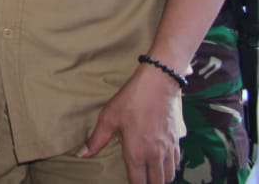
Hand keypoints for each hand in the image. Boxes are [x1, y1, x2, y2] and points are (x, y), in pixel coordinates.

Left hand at [78, 65, 181, 182]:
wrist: (158, 85)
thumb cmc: (130, 101)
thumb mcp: (108, 118)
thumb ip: (96, 140)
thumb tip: (82, 154)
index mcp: (136, 153)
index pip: (138, 182)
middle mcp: (155, 156)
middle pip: (156, 183)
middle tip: (140, 181)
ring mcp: (168, 150)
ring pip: (168, 176)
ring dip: (160, 179)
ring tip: (150, 177)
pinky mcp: (177, 142)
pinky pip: (176, 164)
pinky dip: (170, 169)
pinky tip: (162, 165)